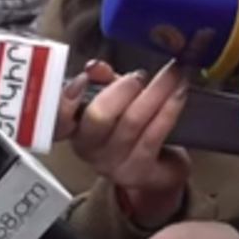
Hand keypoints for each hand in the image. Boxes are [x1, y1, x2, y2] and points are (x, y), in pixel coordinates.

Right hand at [57, 60, 191, 227]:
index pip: (60, 115)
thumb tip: (96, 67)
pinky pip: (155, 134)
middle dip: (122, 90)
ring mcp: (113, 163)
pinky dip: (169, 109)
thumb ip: (102, 81)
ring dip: (156, 92)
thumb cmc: (130, 129)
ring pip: (133, 121)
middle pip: (99, 116)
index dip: (69, 97)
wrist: (155, 169)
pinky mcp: (139, 171)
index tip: (86, 78)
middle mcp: (88, 149)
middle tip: (141, 75)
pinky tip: (179, 93)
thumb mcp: (113, 100)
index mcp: (74, 128)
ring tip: (173, 74)